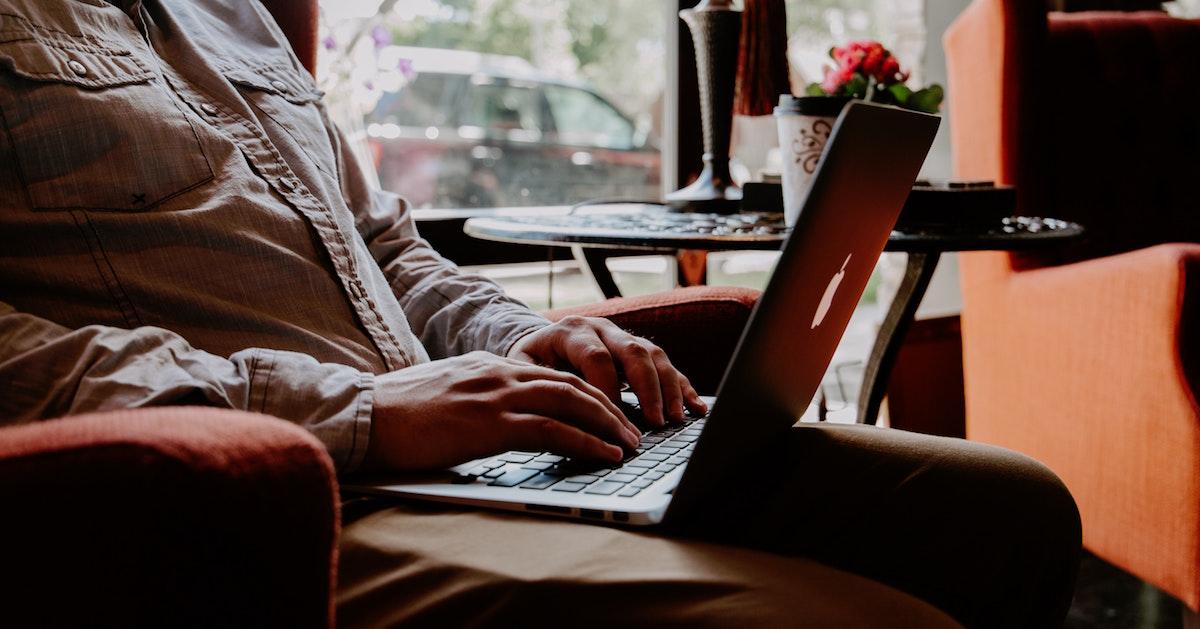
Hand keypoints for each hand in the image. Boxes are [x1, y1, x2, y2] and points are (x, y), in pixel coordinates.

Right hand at [365, 351, 641, 470]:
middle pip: (571, 383)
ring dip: (608, 424)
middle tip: (633, 430)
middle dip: (609, 406)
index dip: (586, 393)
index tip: (607, 411)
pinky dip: (586, 441)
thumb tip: (498, 416)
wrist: (364, 416)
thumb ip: (478, 397)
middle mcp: (499, 373)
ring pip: (571, 402)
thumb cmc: (396, 413)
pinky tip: (604, 454)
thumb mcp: (446, 394)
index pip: (551, 375)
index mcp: (489, 365)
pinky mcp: (490, 424)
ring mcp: (496, 395)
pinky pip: (552, 430)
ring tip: (629, 445)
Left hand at [507, 316, 706, 426]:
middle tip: (655, 421)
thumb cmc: (530, 364)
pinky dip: (683, 386)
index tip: (612, 418)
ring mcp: (623, 337)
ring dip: (669, 388)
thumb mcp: (524, 370)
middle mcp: (602, 328)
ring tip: (676, 419)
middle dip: (647, 388)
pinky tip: (696, 407)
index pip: (596, 357)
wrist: (538, 344)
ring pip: (654, 355)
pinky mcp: (638, 351)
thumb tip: (563, 413)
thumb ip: (543, 384)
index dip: (607, 388)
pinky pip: (666, 365)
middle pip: (633, 351)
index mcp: (572, 331)